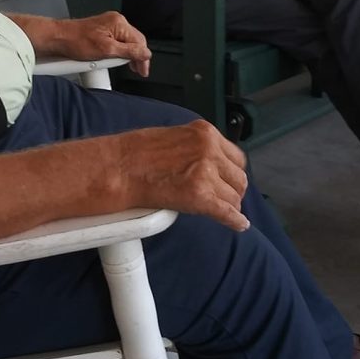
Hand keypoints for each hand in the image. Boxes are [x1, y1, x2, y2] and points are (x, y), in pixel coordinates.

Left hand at [53, 12, 151, 76]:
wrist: (58, 39)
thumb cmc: (76, 42)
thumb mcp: (106, 50)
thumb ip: (129, 52)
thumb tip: (146, 54)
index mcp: (119, 23)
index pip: (139, 41)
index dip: (143, 58)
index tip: (143, 70)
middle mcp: (115, 22)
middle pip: (134, 41)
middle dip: (136, 57)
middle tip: (137, 70)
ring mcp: (108, 26)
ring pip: (125, 43)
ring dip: (126, 56)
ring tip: (125, 67)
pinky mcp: (101, 31)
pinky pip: (116, 42)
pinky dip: (117, 52)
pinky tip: (113, 60)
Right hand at [118, 120, 249, 231]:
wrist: (120, 167)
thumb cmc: (137, 152)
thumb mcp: (176, 137)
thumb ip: (197, 148)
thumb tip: (209, 164)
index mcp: (205, 133)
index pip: (235, 156)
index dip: (231, 171)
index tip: (228, 179)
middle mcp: (210, 151)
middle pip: (238, 176)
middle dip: (233, 189)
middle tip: (226, 197)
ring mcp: (206, 174)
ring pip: (234, 196)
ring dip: (229, 205)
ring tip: (221, 210)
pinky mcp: (200, 196)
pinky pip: (227, 212)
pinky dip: (235, 221)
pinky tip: (239, 225)